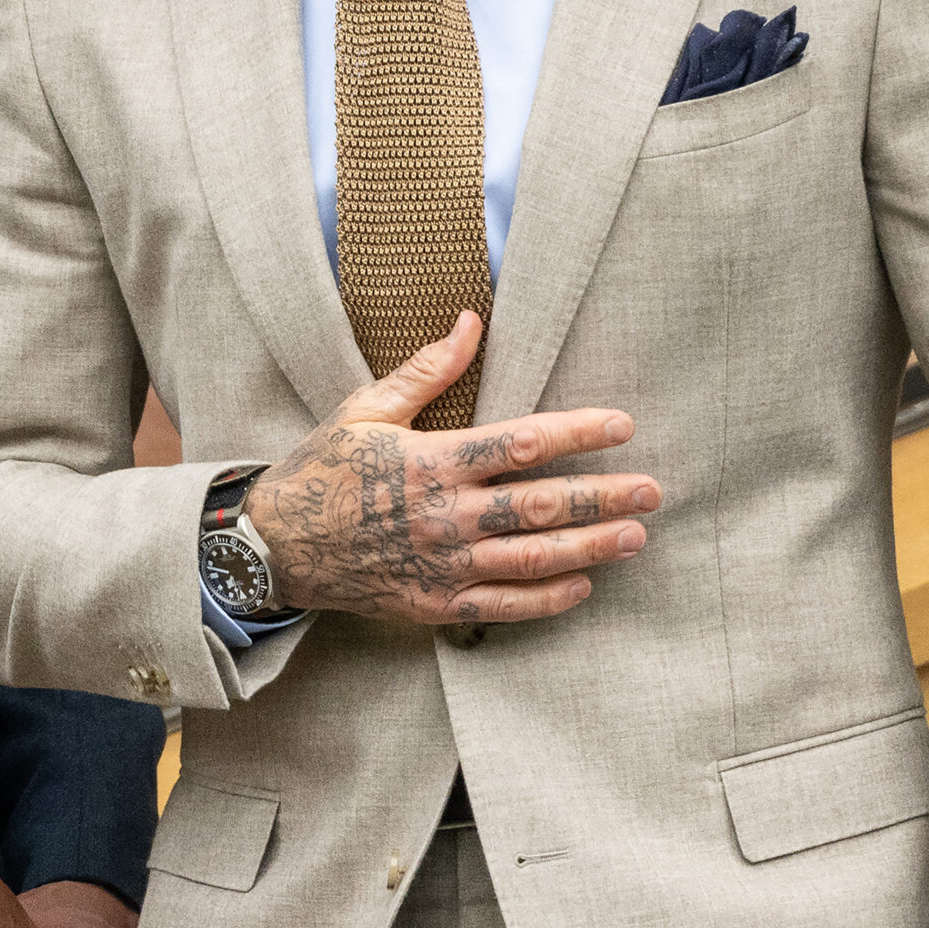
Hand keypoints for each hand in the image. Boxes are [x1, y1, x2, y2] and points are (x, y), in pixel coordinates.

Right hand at [243, 312, 662, 627]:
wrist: (275, 547)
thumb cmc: (323, 470)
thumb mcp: (366, 410)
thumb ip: (427, 371)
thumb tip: (472, 322)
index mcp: (431, 461)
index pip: (520, 443)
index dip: (578, 434)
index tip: (622, 425)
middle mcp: (443, 515)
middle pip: (541, 505)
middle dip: (603, 496)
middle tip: (653, 490)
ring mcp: (442, 565)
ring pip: (532, 559)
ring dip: (591, 548)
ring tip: (636, 537)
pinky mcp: (435, 604)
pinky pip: (503, 605)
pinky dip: (547, 598)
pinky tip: (584, 586)